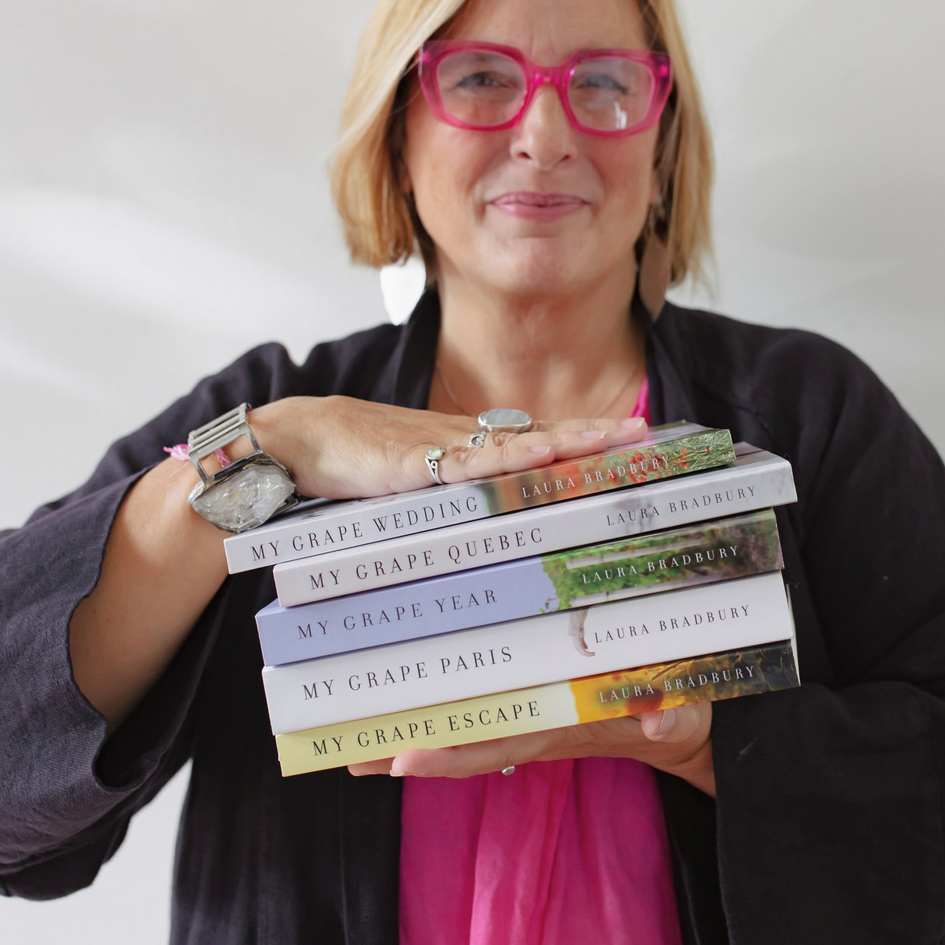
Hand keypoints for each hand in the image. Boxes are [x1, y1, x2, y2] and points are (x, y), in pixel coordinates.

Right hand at [248, 396, 647, 500]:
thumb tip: (496, 511)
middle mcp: (464, 440)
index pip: (536, 439)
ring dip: (565, 441)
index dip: (581, 438)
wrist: (302, 437)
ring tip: (609, 439)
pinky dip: (504, 458)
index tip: (626, 439)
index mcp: (468, 444)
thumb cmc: (359, 458)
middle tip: (642, 434)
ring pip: (515, 443)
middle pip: (540, 435)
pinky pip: (466, 463)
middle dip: (592, 435)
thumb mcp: (419, 476)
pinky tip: (537, 456)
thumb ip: (457, 489)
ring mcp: (441, 449)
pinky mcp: (411, 464)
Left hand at [346, 701, 715, 797]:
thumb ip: (675, 715)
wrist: (687, 728)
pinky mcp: (537, 702)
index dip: (456, 750)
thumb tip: (658, 716)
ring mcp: (535, 715)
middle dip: (410, 749)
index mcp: (567, 727)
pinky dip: (444, 715)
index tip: (406, 757)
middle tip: (347, 755)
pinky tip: (408, 710)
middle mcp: (540, 725)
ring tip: (353, 741)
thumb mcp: (688, 714)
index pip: (503, 741)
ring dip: (413, 734)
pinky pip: (483, 710)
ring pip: (466, 726)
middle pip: (467, 740)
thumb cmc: (684, 716)